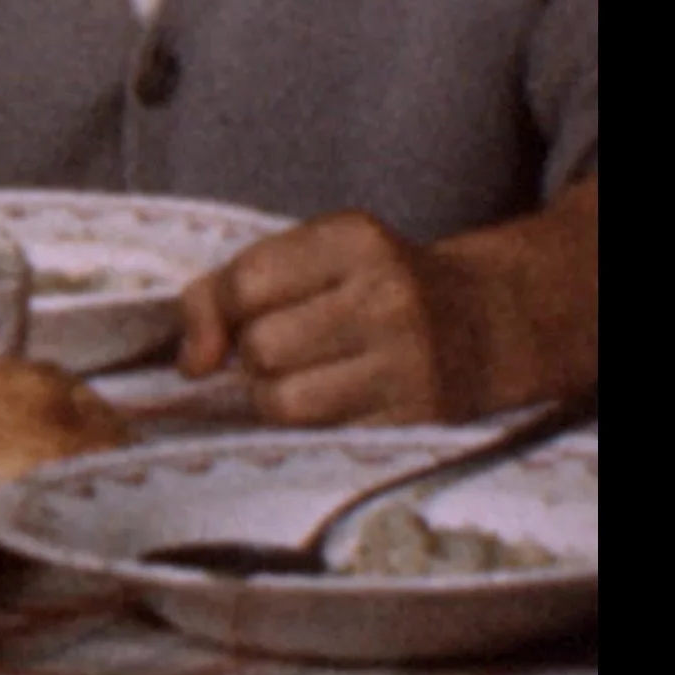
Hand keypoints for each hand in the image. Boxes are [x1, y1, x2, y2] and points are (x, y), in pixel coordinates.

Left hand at [176, 212, 479, 425]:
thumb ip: (229, 289)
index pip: (246, 282)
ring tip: (298, 380)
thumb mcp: (313, 256)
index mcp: (355, 240)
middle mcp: (387, 296)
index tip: (218, 332)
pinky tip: (330, 401)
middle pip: (263, 346)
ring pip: (285, 401)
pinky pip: (323, 434)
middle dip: (252, 357)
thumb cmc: (374, 285)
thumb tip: (188, 362)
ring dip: (272, 398)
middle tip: (278, 352)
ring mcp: (409, 361)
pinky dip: (308, 424)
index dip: (214, 314)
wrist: (486, 322)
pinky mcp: (418, 417)